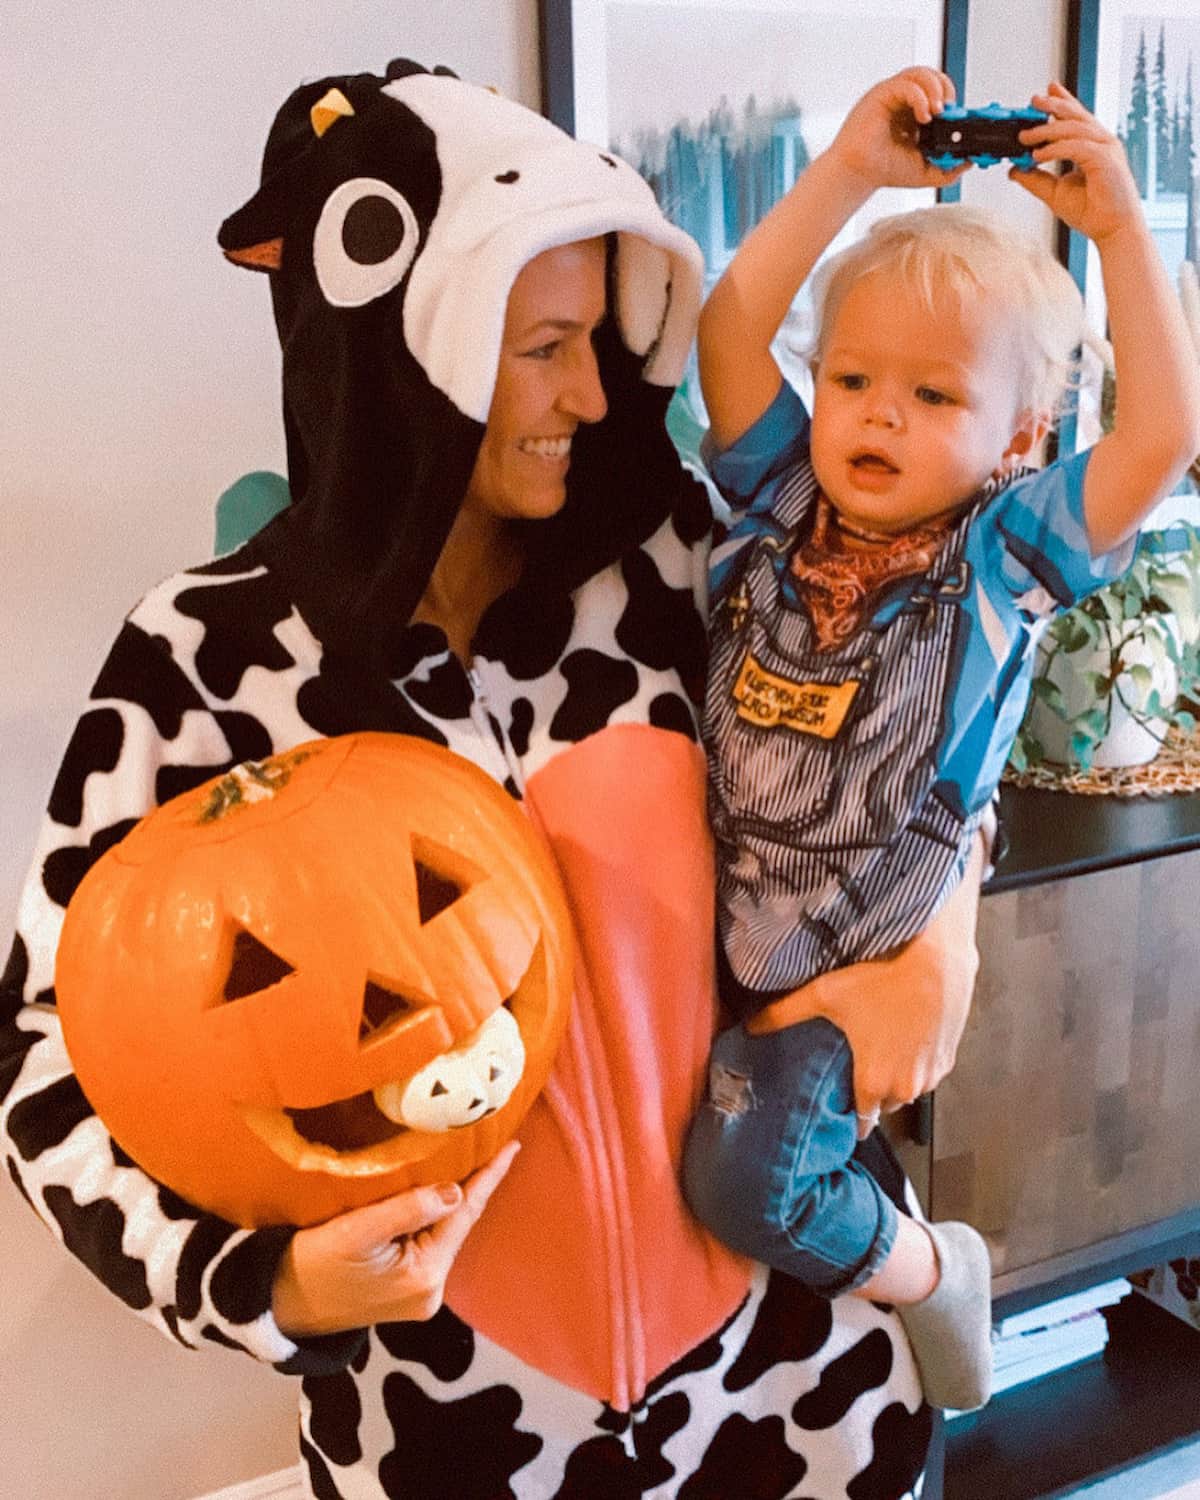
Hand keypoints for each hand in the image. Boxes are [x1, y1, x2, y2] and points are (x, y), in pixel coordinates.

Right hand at [271, 1142, 518, 1336]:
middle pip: (458, 1226)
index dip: (488, 1178)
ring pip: (445, 1234)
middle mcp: (430, 1292)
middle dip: (474, 1185)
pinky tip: (439, 1192)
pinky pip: (429, 1244)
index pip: (464, 1215)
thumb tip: (455, 1190)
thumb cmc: (310, 1264)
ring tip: (472, 1159)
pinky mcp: (406, 1293)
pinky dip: (434, 1217)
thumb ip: (407, 1209)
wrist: (279, 1304)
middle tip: (494, 1141)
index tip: (513, 1146)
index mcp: (424, 1276)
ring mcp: (420, 1296)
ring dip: (454, 1199)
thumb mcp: (354, 1230)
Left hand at [747, 837, 984, 1137]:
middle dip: (872, 1092)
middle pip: (885, 1104)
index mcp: (873, 1083)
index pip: (862, 1123)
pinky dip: (917, 1061)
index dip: (850, 1119)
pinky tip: (904, 1035)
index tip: (838, 1110)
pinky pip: (929, 1071)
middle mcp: (906, 1088)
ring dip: (897, 1076)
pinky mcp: (950, 1057)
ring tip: (880, 1049)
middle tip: (856, 1067)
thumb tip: (748, 1028)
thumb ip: (784, 1015)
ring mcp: (932, 1074)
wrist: (936, 961)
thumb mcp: (824, 994)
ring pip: (909, 1088)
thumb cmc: (877, 979)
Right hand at [827, 67, 970, 193]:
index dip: (954, 100)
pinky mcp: (882, 94)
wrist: (859, 175)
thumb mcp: (926, 172)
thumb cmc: (885, 169)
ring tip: (938, 112)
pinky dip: (920, 97)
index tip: (962, 118)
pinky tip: (924, 116)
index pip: (941, 92)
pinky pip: (906, 84)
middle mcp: (905, 101)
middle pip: (934, 76)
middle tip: (949, 113)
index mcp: (916, 113)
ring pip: (921, 73)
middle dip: (947, 90)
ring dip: (936, 89)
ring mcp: (893, 95)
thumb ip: (949, 168)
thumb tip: (970, 160)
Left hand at [1012, 82, 1141, 242]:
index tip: (1045, 92)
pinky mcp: (1106, 160)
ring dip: (1047, 130)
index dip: (1062, 101)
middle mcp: (1102, 142)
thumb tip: (1014, 169)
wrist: (1112, 230)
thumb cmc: (1092, 211)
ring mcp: (1106, 149)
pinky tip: (1038, 155)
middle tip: (1033, 101)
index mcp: (1092, 146)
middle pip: (1076, 115)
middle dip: (1054, 105)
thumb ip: (1035, 178)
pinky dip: (1056, 149)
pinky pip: (1077, 147)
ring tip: (1025, 137)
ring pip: (1074, 129)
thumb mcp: (1054, 192)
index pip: (1076, 118)